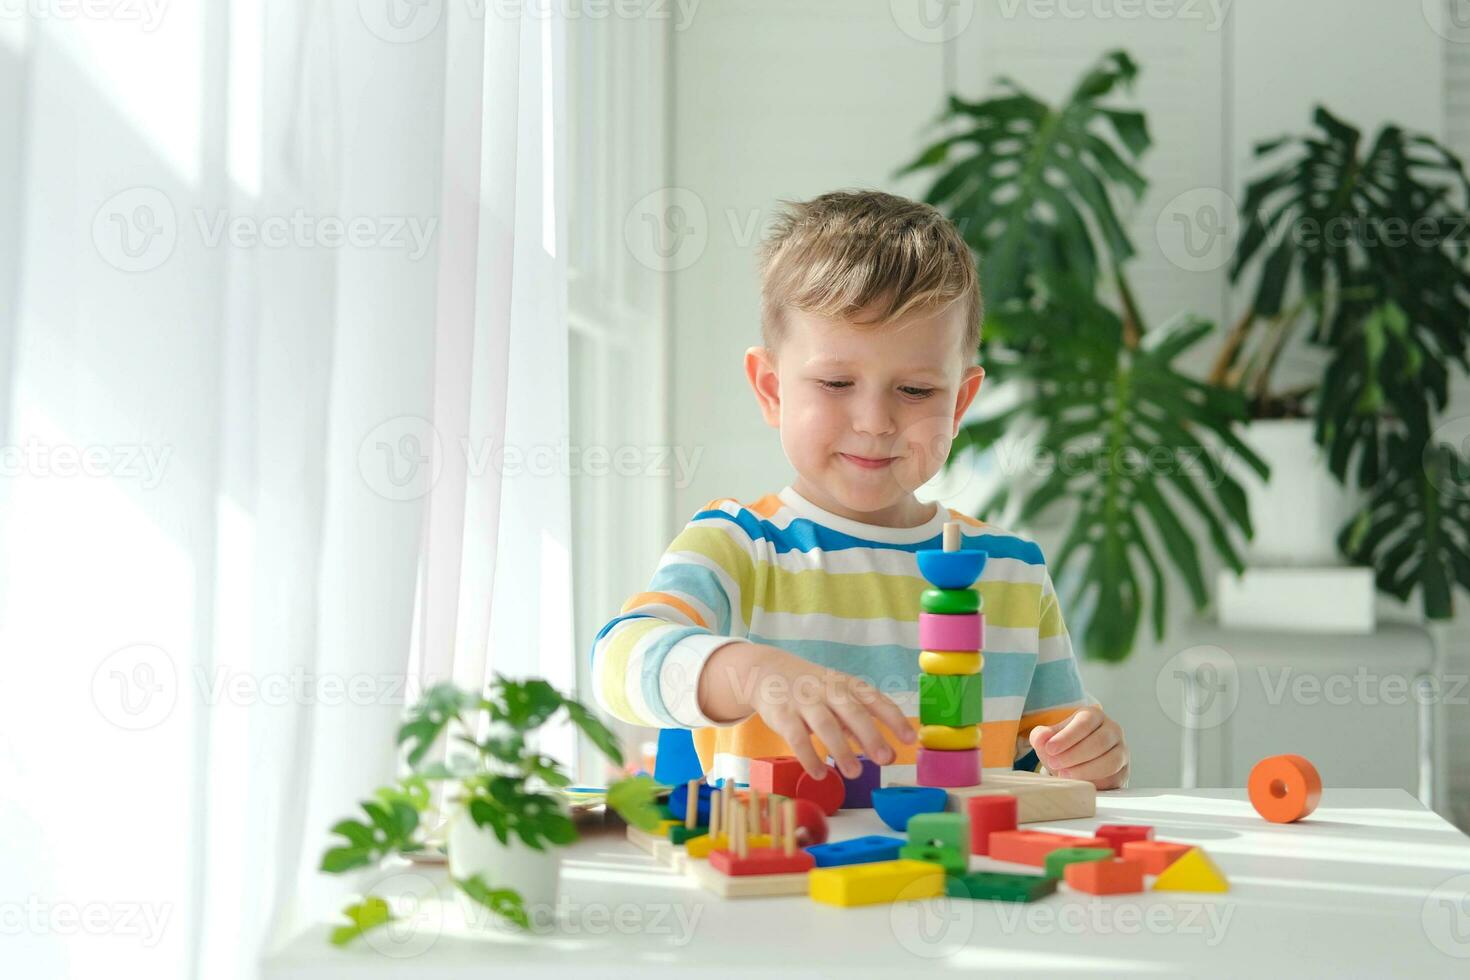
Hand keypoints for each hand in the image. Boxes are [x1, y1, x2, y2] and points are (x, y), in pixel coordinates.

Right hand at [699, 642, 915, 779]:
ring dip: (841, 749)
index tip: (909, 739)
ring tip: (855, 773)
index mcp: (847, 685)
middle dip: (871, 735)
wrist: (766, 670)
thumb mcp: (838, 697)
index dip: (893, 718)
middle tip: (886, 759)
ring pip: (825, 724)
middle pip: (853, 711)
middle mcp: (828, 690)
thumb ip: (859, 723)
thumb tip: (887, 752)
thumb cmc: (812, 689)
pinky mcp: (781, 713)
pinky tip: (819, 773)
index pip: (875, 700)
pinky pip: (796, 736)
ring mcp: (804, 700)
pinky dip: (809, 756)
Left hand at [1027, 707, 1127, 788]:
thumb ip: (1042, 736)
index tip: (1050, 749)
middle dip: (1074, 755)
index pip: (1084, 723)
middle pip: (1099, 742)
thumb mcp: (1051, 738)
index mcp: (1094, 716)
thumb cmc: (1066, 746)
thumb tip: (1040, 739)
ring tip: (1064, 774)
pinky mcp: (1124, 771)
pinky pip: (1114, 778)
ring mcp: (1121, 751)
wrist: (1079, 763)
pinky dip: (1095, 782)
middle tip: (1054, 763)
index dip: (1067, 737)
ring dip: (1085, 770)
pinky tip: (1079, 783)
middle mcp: (1112, 730)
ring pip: (1110, 761)